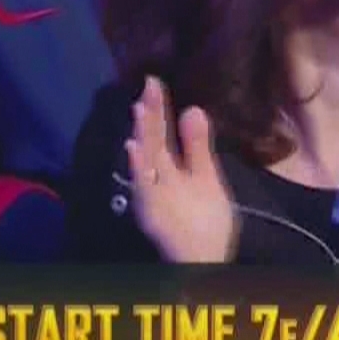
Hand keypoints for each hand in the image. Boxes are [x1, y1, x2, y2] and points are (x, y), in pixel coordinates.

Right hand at [124, 77, 237, 262]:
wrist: (205, 259)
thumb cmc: (204, 219)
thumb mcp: (204, 176)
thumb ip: (197, 146)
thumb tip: (193, 107)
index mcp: (171, 166)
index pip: (162, 132)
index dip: (158, 107)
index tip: (154, 80)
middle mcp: (158, 176)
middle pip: (153, 140)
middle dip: (151, 113)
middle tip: (148, 84)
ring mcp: (154, 192)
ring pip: (146, 159)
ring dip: (142, 135)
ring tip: (140, 109)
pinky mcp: (152, 210)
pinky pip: (144, 187)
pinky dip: (138, 168)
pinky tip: (133, 149)